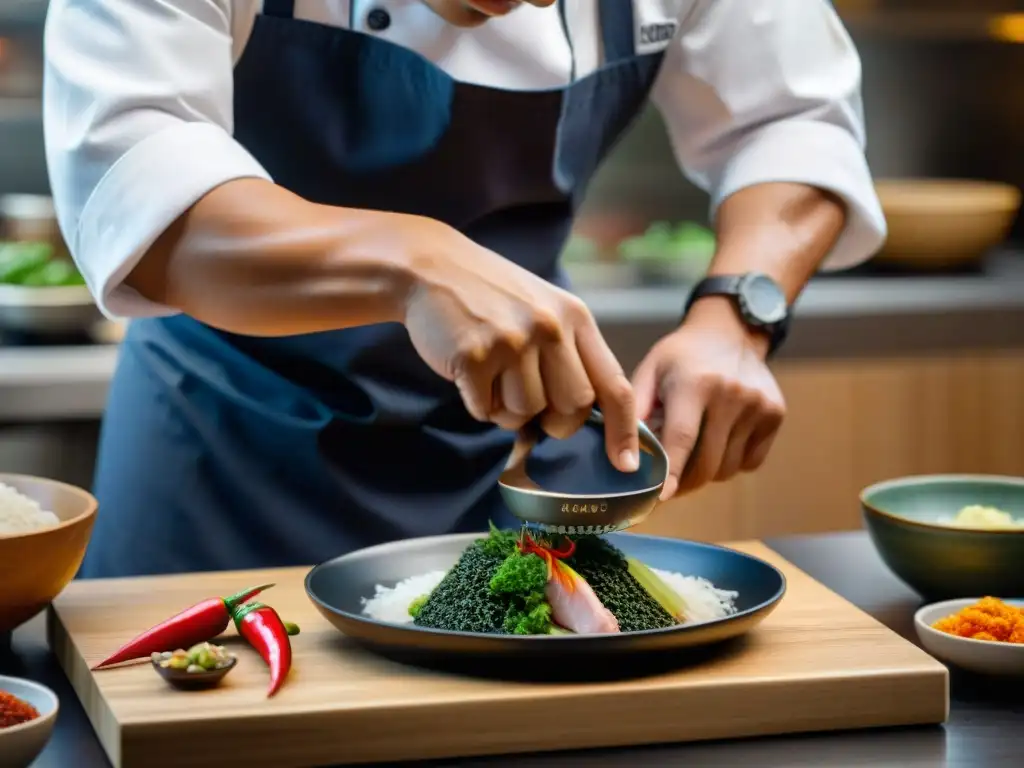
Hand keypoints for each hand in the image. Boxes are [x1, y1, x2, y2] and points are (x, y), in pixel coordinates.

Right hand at [401, 216, 638, 472]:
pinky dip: (477, 402)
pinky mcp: (474, 356)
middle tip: (528, 398)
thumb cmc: (493, 297)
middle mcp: (550, 328)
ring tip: (492, 374)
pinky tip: (470, 371)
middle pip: (572, 409)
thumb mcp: (546, 309)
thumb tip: (584, 415)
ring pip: (525, 414)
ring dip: (507, 409)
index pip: (613, 385)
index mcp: (575, 317)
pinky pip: (485, 411)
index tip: (625, 463)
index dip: (623, 429)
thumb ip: (571, 353)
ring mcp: (512, 342)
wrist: (431, 270)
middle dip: (553, 420)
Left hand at [631, 297, 785, 498]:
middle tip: (667, 483)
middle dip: (684, 482)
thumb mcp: (651, 370)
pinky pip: (749, 462)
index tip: (661, 497)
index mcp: (695, 383)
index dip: (671, 472)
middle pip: (707, 462)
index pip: (682, 438)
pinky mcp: (775, 414)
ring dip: (706, 471)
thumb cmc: (681, 357)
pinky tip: (718, 440)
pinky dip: (730, 462)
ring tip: (692, 451)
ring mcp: (758, 406)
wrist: (731, 331)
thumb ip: (635, 409)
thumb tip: (623, 454)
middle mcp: (731, 395)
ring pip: (727, 468)